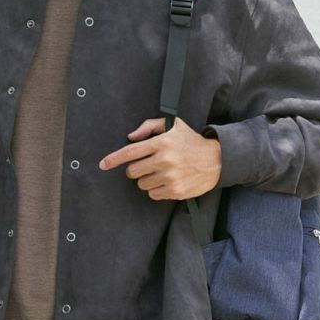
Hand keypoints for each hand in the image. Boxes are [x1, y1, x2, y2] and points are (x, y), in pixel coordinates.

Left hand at [98, 116, 221, 199]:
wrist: (217, 160)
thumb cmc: (191, 141)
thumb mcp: (174, 125)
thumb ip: (150, 127)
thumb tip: (131, 137)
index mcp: (161, 143)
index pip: (130, 152)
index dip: (113, 159)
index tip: (103, 164)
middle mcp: (164, 160)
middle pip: (133, 172)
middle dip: (136, 170)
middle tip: (147, 166)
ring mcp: (170, 177)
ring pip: (142, 185)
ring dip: (147, 180)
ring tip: (161, 173)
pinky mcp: (175, 191)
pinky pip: (153, 195)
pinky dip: (157, 190)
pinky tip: (168, 181)